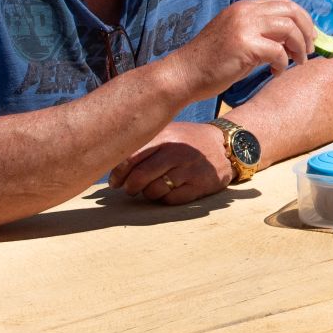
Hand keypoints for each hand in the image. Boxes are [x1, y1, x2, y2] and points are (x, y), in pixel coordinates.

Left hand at [113, 121, 230, 202]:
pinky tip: (168, 192)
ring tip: (151, 189)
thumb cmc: (186, 141)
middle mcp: (176, 151)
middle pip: (140, 177)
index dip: (118, 174)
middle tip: (130, 190)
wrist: (224, 145)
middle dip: (130, 188)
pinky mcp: (200, 184)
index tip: (115, 182)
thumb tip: (108, 162)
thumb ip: (142, 144)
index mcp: (164, 136)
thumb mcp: (167, 132)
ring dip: (148, 194)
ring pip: (154, 191)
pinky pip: (171, 199)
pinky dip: (164, 199)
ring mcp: (189, 168)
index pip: (130, 157)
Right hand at [167, 0, 319, 97]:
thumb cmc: (212, 62)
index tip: (310, 36)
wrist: (184, 74)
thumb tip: (293, 41)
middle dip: (307, 30)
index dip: (302, 19)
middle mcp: (244, 12)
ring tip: (296, 62)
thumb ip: (262, 33)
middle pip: (291, 11)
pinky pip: (277, 51)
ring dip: (299, 47)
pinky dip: (282, 63)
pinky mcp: (243, 44)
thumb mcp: (238, 38)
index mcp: (243, 8)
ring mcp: (243, 26)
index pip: (283, 3)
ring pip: (288, 28)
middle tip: (309, 50)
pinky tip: (274, 72)